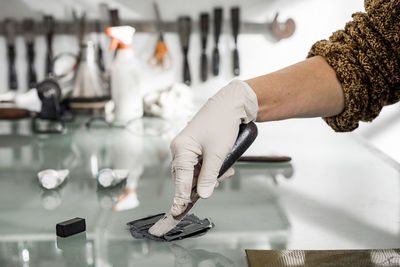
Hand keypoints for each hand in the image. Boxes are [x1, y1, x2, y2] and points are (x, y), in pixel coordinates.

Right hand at [170, 79, 257, 216]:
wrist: (231, 104)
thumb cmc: (222, 124)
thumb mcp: (218, 154)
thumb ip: (210, 177)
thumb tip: (203, 195)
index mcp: (181, 149)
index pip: (180, 179)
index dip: (181, 197)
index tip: (177, 212)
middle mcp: (180, 149)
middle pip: (186, 177)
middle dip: (204, 183)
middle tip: (221, 179)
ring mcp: (187, 148)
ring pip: (195, 172)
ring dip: (210, 176)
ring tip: (227, 169)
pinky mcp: (195, 148)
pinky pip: (200, 165)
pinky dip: (211, 169)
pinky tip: (224, 166)